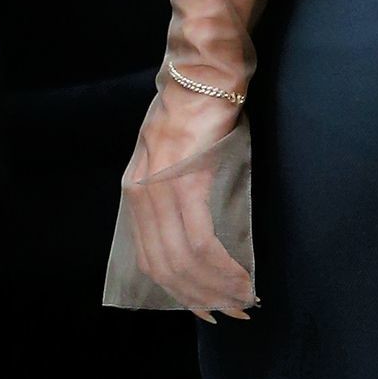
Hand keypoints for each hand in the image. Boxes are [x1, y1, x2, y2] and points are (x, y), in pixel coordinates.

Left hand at [120, 86, 257, 319]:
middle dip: (201, 297)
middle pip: (167, 267)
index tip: (207, 308)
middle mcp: (140, 194)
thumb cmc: (195, 104)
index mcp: (134, 190)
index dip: (179, 291)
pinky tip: (241, 275)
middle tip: (233, 310)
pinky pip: (202, 240)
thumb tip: (194, 230)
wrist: (203, 68)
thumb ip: (173, 189)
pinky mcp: (187, 181)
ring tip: (243, 298)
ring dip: (216, 287)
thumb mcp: (171, 152)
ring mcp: (161, 189)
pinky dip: (223, 265)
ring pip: (184, 260)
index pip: (151, 259)